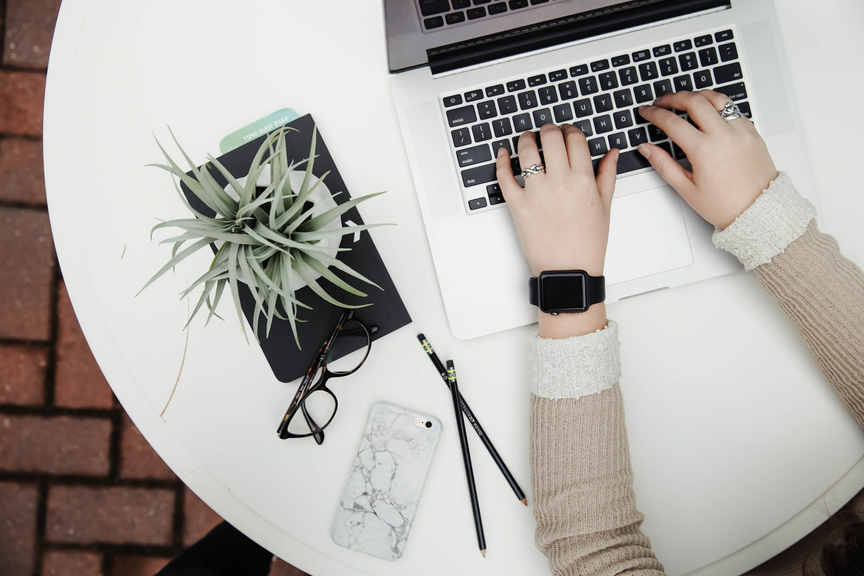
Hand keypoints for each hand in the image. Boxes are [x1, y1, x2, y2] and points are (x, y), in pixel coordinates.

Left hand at [496, 124, 618, 337]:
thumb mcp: (604, 206)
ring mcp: (536, 193)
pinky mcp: (517, 205)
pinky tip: (504, 154)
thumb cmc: (587, 243)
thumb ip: (607, 174)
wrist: (568, 270)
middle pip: (551, 137)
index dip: (570, 129)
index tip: (567, 131)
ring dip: (526, 139)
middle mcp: (559, 182)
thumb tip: (612, 152)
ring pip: (526, 151)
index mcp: (583, 180)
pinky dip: (501, 161)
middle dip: (548, 129)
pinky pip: (504, 176)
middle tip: (546, 131)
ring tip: (527, 139)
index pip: (575, 138)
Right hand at [637, 90, 777, 229]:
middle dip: (673, 97)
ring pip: (716, 98)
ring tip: (685, 100)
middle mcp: (723, 135)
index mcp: (704, 150)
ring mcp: (740, 130)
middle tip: (662, 101)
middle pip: (694, 100)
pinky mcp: (752, 131)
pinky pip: (732, 109)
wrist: (758, 210)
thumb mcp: (686, 189)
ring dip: (697, 95)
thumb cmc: (725, 205)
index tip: (646, 111)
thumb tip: (646, 149)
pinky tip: (709, 113)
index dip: (654, 113)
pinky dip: (717, 106)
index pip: (672, 122)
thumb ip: (663, 164)